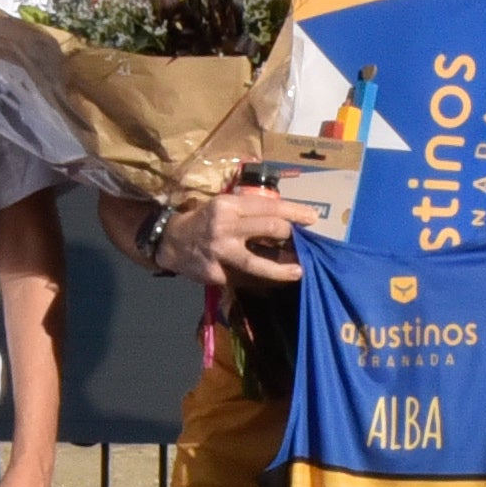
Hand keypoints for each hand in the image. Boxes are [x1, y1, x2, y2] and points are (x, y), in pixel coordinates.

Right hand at [157, 188, 313, 288]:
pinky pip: (244, 277)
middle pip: (269, 228)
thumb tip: (286, 220)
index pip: (269, 206)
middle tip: (305, 241)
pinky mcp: (216, 273)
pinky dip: (260, 279)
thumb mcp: (224, 207)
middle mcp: (225, 226)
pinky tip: (273, 281)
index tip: (313, 218)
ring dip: (281, 268)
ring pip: (257, 261)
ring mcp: (220, 252)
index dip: (294, 212)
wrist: (172, 241)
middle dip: (291, 234)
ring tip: (298, 272)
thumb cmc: (206, 220)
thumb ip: (250, 212)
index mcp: (228, 205)